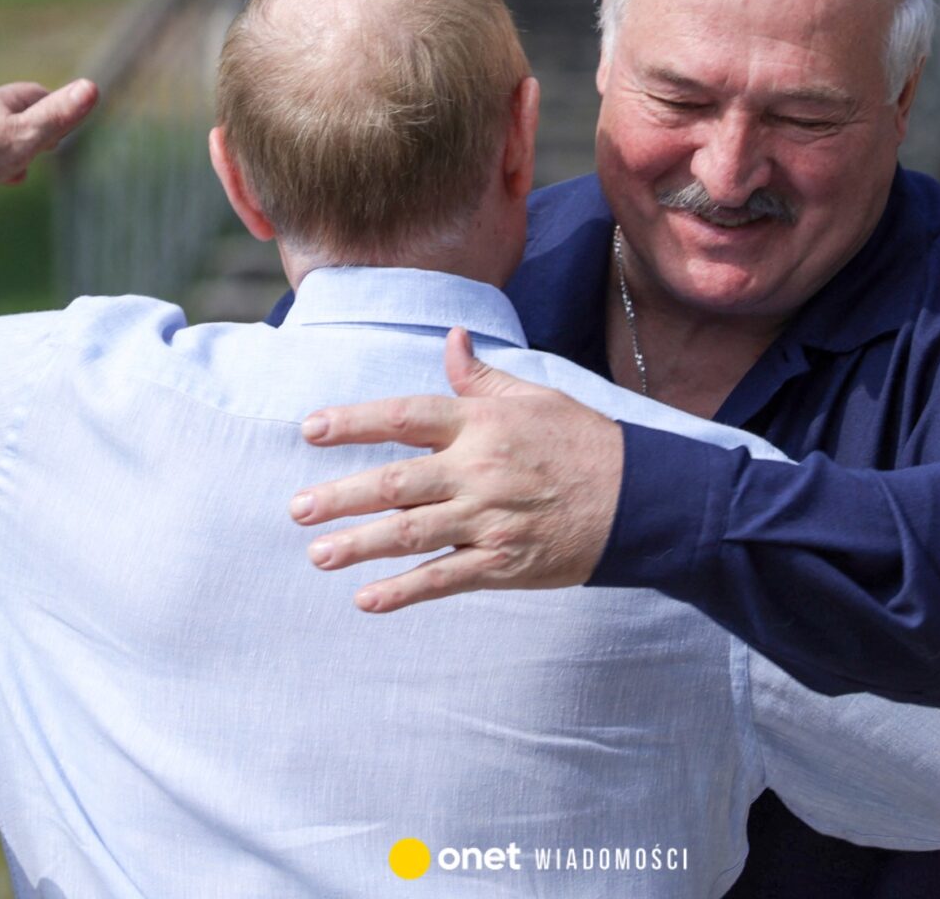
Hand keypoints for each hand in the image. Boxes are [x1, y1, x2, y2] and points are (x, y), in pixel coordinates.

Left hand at [0, 80, 98, 234]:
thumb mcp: (25, 136)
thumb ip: (57, 117)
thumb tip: (92, 87)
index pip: (29, 95)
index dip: (51, 104)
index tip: (65, 117)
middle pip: (3, 120)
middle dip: (25, 135)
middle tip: (43, 149)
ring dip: (0, 163)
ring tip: (15, 179)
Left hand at [290, 328, 622, 612]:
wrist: (642, 498)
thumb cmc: (584, 442)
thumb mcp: (535, 397)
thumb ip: (481, 378)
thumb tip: (452, 340)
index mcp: (482, 425)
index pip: (404, 417)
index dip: (354, 422)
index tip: (310, 429)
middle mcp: (479, 470)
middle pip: (395, 483)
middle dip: (341, 496)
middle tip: (297, 508)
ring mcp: (490, 519)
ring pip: (411, 534)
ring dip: (360, 545)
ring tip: (318, 553)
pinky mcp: (504, 562)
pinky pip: (445, 578)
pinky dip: (404, 592)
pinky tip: (367, 599)